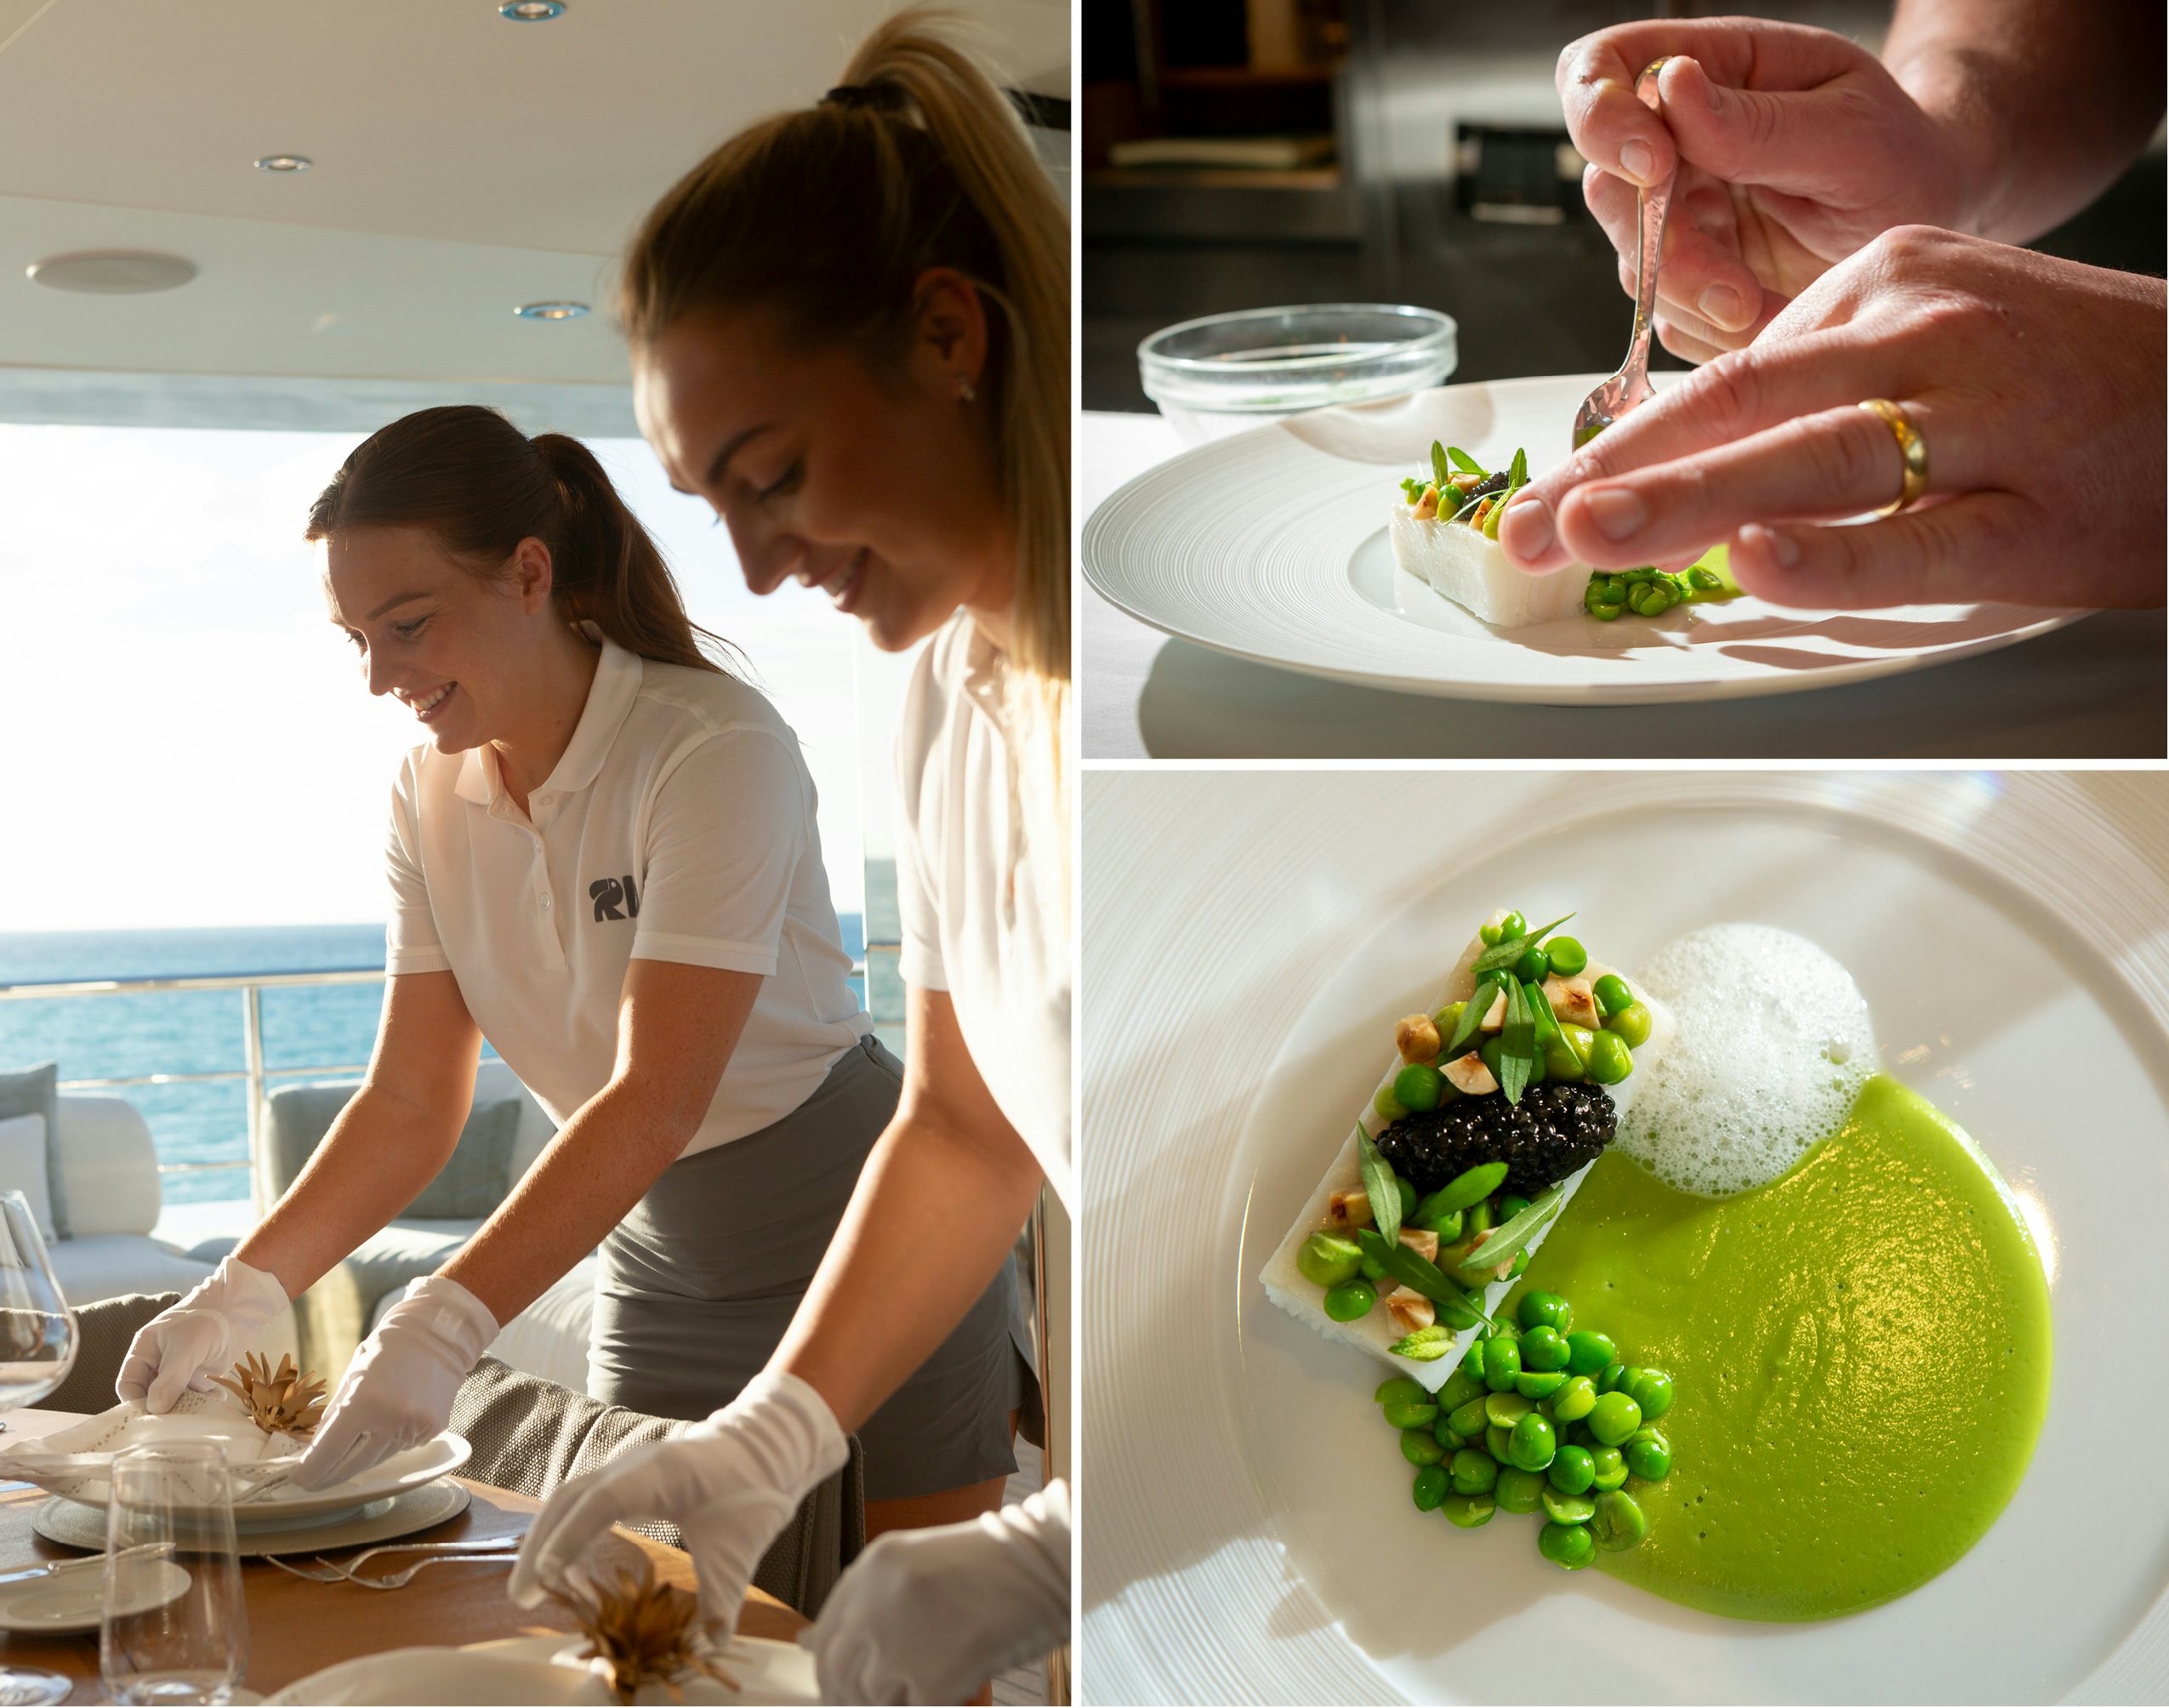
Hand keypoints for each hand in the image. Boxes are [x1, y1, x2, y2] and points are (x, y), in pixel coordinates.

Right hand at [116, 1256, 287, 1414]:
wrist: (239, 1310)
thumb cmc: (206, 1320)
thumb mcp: (186, 1346)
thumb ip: (171, 1377)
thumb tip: (155, 1408)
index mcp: (144, 1352)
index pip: (128, 1384)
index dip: (134, 1402)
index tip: (148, 1417)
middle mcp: (157, 1366)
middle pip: (148, 1397)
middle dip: (159, 1411)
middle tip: (174, 1424)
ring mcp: (177, 1374)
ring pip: (171, 1402)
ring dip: (183, 1410)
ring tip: (198, 1413)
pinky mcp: (198, 1381)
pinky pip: (194, 1400)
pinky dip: (203, 1404)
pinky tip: (216, 1399)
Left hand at [292, 1274, 495, 1489]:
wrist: (437, 1336)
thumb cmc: (387, 1351)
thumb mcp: (352, 1378)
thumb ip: (335, 1415)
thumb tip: (317, 1448)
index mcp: (364, 1403)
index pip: (329, 1452)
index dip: (311, 1470)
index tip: (299, 1478)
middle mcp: (391, 1420)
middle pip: (352, 1466)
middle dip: (329, 1476)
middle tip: (315, 1482)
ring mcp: (415, 1427)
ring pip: (378, 1459)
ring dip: (359, 1459)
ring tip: (347, 1454)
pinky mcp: (433, 1429)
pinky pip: (401, 1447)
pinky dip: (387, 1444)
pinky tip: (386, 1427)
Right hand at [508, 1369, 845, 1632]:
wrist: (768, 1447)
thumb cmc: (754, 1489)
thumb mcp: (741, 1547)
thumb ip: (723, 1597)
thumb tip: (712, 1646)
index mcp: (660, 1474)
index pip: (602, 1501)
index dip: (571, 1537)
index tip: (546, 1575)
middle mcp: (634, 1465)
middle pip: (572, 1498)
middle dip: (541, 1545)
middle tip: (522, 1597)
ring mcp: (629, 1468)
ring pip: (573, 1497)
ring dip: (548, 1537)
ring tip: (532, 1588)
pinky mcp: (631, 1478)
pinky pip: (588, 1501)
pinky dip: (569, 1531)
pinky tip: (565, 1567)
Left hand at [802, 1482, 1069, 1706]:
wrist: (1048, 1565)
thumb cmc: (990, 1565)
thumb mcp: (916, 1566)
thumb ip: (863, 1600)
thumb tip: (808, 1642)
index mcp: (873, 1568)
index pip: (823, 1636)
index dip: (829, 1668)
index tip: (840, 1683)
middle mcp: (877, 1604)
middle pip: (836, 1674)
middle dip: (850, 1696)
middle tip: (879, 1698)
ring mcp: (902, 1644)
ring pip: (871, 1699)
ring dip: (895, 1701)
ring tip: (926, 1683)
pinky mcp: (931, 1680)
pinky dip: (929, 1705)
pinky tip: (952, 1686)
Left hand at [1498, 226, 2166, 609]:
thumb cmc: (2072, 384)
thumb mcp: (1933, 339)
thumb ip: (1815, 385)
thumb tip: (1681, 452)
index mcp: (1884, 286)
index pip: (1721, 374)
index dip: (1614, 446)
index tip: (1535, 501)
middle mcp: (1923, 334)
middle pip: (1741, 405)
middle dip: (1615, 475)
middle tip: (1523, 529)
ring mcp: (1983, 418)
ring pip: (1812, 458)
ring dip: (1689, 497)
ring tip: (1590, 531)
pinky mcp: (2035, 511)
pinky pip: (1919, 541)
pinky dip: (1834, 554)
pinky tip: (1757, 564)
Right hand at [1558, 20, 1972, 358]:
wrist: (1931, 227)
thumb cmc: (1904, 158)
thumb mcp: (1853, 131)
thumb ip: (1760, 123)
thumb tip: (1672, 87)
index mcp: (1715, 71)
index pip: (1604, 68)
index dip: (1601, 114)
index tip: (1652, 164)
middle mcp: (1681, 141)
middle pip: (1608, 186)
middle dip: (1662, 247)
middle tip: (1731, 288)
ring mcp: (1681, 214)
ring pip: (1634, 264)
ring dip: (1694, 299)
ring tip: (1767, 307)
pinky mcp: (1690, 278)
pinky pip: (1666, 316)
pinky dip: (1713, 330)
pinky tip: (1771, 315)